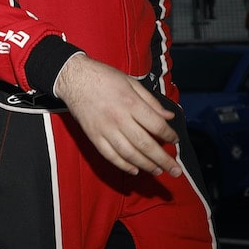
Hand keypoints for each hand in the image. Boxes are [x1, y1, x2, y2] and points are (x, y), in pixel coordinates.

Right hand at [54, 53, 181, 177]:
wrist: (73, 77)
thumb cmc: (104, 77)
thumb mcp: (131, 82)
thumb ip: (151, 101)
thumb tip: (169, 116)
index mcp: (131, 103)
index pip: (156, 125)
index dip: (169, 135)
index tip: (175, 140)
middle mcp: (119, 118)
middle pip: (145, 144)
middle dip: (163, 159)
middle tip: (175, 170)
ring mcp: (104, 129)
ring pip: (129, 153)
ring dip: (146, 165)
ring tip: (158, 171)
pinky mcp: (93, 135)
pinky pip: (109, 155)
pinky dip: (123, 165)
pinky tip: (134, 170)